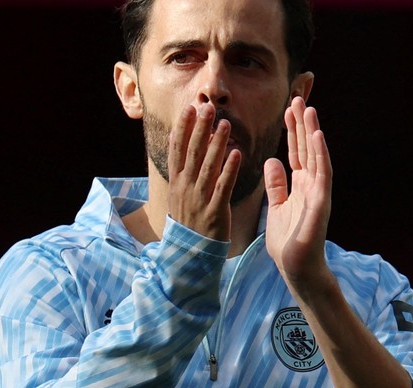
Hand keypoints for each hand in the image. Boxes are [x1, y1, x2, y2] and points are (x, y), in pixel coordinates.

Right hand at [165, 102, 240, 240]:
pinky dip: (229, 170)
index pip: (178, 150)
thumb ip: (182, 169)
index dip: (183, 128)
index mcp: (176, 183)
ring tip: (225, 124)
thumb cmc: (189, 220)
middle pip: (192, 153)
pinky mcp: (214, 211)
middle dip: (200, 129)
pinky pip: (223, 187)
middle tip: (208, 107)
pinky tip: (236, 153)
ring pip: (207, 167)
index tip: (189, 108)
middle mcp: (185, 188)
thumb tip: (181, 142)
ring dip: (216, 144)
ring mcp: (199, 200)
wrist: (190, 254)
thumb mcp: (178, 195)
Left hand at [263, 97, 332, 289]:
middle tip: (296, 98)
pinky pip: (322, 174)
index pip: (295, 152)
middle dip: (301, 124)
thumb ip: (276, 184)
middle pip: (306, 148)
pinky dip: (321, 154)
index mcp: (299, 185)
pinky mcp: (322, 202)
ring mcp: (318, 191)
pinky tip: (317, 137)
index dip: (291, 131)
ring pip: (316, 156)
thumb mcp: (275, 207)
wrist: (296, 267)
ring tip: (308, 110)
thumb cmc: (287, 241)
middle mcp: (311, 184)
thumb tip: (272, 161)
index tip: (287, 108)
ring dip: (312, 133)